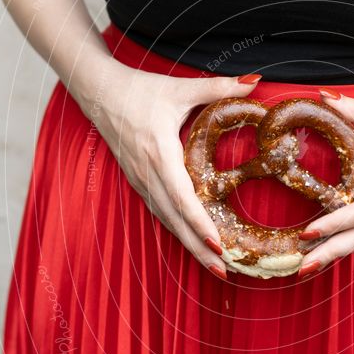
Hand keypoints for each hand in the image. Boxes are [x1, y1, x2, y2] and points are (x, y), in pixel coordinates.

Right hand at [87, 61, 261, 278]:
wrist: (98, 91)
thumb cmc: (140, 90)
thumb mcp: (180, 88)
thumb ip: (219, 86)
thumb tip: (255, 82)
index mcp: (159, 152)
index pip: (181, 196)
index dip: (199, 222)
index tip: (217, 243)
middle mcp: (147, 173)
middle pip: (175, 220)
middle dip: (199, 248)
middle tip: (225, 271)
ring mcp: (140, 181)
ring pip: (167, 221)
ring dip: (190, 245)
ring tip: (215, 267)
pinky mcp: (138, 182)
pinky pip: (161, 213)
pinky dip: (179, 232)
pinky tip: (195, 245)